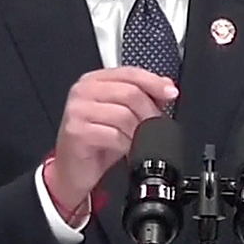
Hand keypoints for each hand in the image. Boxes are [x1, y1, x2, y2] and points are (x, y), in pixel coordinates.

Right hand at [45, 67, 177, 214]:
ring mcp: (77, 110)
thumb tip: (165, 86)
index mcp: (93, 80)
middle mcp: (83, 91)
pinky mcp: (77, 131)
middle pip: (130, 92)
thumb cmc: (96, 142)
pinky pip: (114, 135)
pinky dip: (127, 145)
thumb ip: (141, 97)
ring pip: (124, 115)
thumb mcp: (120, 115)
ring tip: (138, 141)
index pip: (129, 73)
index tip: (171, 93)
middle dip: (149, 112)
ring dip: (138, 132)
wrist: (72, 171)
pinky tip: (126, 150)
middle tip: (156, 127)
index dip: (154, 82)